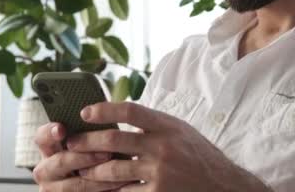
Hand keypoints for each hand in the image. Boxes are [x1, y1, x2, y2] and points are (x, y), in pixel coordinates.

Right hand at [32, 122, 131, 190]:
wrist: (96, 183)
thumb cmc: (96, 155)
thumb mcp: (89, 141)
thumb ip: (89, 131)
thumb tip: (103, 112)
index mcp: (49, 147)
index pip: (42, 137)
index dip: (50, 132)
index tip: (62, 129)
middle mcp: (45, 168)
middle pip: (60, 162)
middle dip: (85, 157)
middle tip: (107, 153)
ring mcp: (52, 187)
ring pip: (73, 184)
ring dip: (98, 177)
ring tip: (119, 169)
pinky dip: (103, 190)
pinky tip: (118, 183)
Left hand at [66, 102, 270, 191]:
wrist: (223, 185)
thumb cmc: (198, 155)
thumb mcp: (180, 130)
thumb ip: (153, 123)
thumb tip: (119, 114)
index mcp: (167, 126)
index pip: (129, 110)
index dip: (103, 109)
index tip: (85, 112)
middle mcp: (162, 147)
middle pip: (113, 141)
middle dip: (86, 142)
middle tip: (71, 143)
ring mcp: (159, 173)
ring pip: (112, 170)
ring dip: (91, 171)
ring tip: (79, 169)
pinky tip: (99, 190)